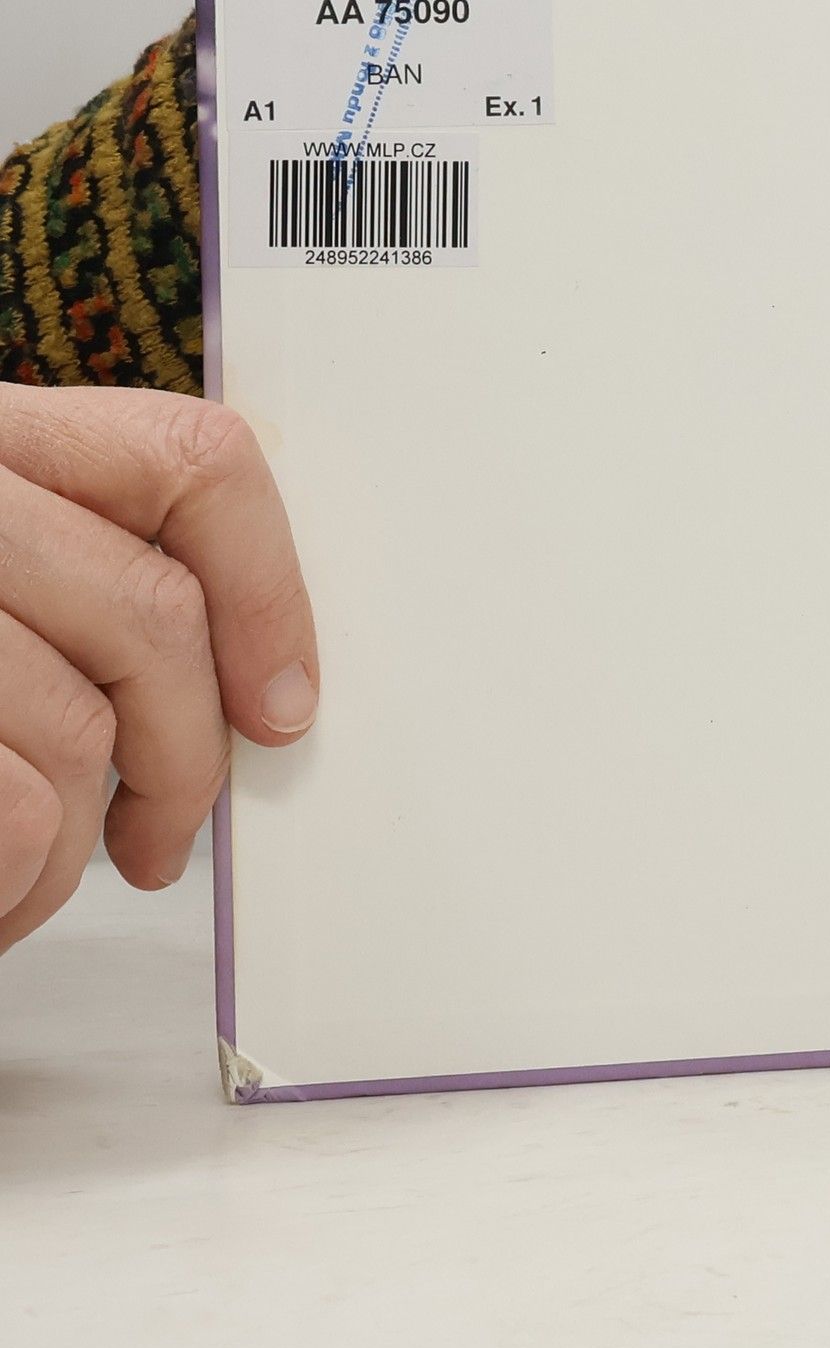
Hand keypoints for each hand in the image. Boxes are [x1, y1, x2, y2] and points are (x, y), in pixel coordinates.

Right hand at [0, 388, 318, 953]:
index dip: (268, 588)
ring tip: (36, 876)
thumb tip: (259, 682)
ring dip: (74, 849)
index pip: (189, 459)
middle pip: (151, 612)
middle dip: (187, 755)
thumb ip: (75, 583)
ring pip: (75, 729)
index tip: (283, 701)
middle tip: (167, 835)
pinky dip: (16, 888)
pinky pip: (11, 813)